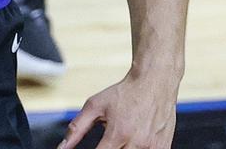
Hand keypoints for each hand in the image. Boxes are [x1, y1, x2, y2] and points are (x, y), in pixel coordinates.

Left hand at [59, 72, 177, 148]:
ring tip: (119, 139)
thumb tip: (62, 147)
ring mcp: (153, 148)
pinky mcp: (164, 148)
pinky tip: (132, 142)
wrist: (154, 83)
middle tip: (106, 143)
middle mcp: (137, 144)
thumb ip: (77, 128)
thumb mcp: (95, 106)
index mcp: (117, 134)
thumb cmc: (123, 94)